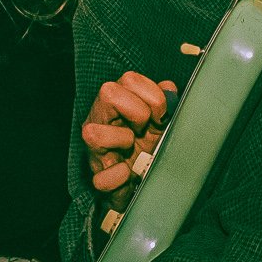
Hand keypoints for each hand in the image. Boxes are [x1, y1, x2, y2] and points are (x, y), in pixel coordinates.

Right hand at [81, 71, 177, 195]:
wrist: (143, 182)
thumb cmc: (148, 146)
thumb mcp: (160, 122)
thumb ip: (165, 102)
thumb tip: (168, 87)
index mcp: (117, 103)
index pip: (130, 79)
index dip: (152, 96)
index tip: (161, 115)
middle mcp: (100, 120)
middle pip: (108, 92)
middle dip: (137, 111)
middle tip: (145, 128)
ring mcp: (95, 148)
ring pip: (92, 133)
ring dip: (122, 140)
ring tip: (132, 149)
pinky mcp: (97, 177)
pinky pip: (101, 178)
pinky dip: (119, 178)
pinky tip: (129, 175)